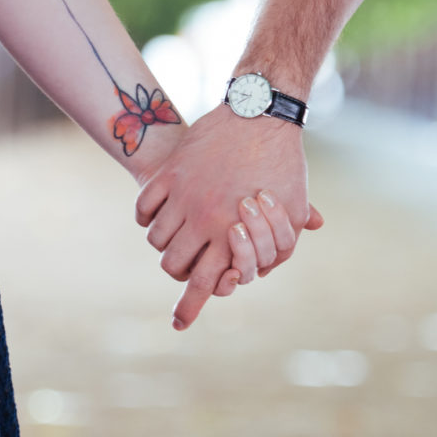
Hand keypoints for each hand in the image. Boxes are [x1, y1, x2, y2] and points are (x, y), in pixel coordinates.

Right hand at [136, 104, 321, 329]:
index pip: (206, 282)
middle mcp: (203, 218)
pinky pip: (144, 207)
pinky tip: (158, 212)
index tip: (178, 323)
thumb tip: (264, 270)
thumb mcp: (293, 207)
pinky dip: (147, 215)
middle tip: (183, 264)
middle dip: (178, 271)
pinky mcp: (170, 172)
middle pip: (173, 265)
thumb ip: (281, 243)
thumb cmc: (282, 164)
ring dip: (164, 242)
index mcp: (233, 233)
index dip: (190, 308)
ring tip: (176, 234)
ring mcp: (182, 194)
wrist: (260, 113)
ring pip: (156, 238)